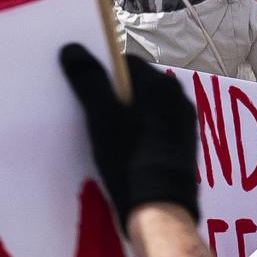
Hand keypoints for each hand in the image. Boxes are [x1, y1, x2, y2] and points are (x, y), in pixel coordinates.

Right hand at [58, 43, 199, 218]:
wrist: (158, 208)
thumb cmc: (128, 157)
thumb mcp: (101, 117)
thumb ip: (88, 80)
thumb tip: (72, 48)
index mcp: (160, 85)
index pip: (125, 63)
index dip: (101, 72)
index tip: (84, 89)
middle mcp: (178, 98)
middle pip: (137, 86)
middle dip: (115, 94)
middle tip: (90, 113)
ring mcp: (184, 124)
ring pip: (148, 108)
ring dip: (128, 114)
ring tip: (106, 134)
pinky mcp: (183, 147)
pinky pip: (156, 129)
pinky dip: (139, 133)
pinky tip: (125, 151)